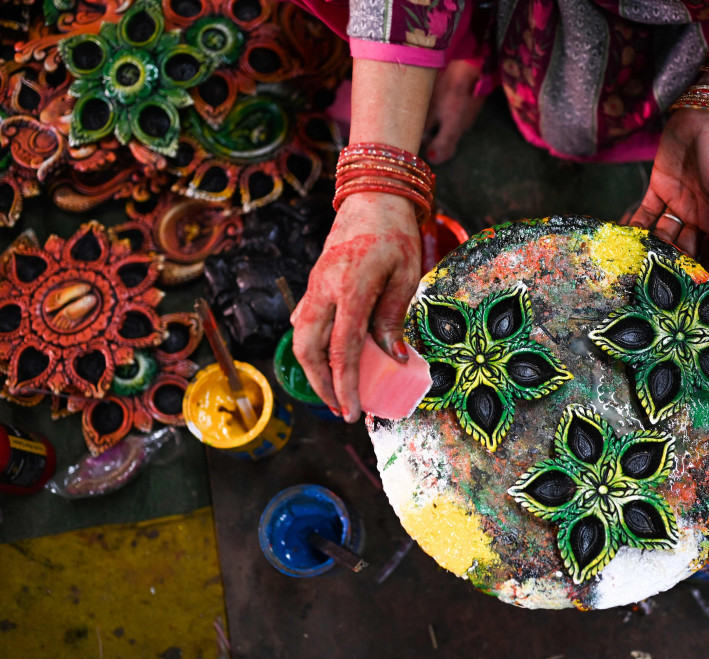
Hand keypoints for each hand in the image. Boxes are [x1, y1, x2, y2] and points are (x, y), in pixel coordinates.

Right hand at [290, 192, 420, 421]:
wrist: (372, 194)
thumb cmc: (395, 231)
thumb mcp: (406, 274)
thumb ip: (394, 317)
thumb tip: (394, 359)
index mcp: (350, 288)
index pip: (342, 349)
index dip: (345, 386)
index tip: (353, 412)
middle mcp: (324, 289)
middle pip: (307, 349)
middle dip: (321, 385)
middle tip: (342, 408)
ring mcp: (314, 285)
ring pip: (301, 337)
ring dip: (314, 369)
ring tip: (336, 389)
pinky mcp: (314, 283)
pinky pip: (305, 322)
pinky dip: (313, 346)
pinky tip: (329, 358)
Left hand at [630, 108, 708, 271]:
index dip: (700, 270)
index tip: (690, 290)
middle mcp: (698, 215)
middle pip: (683, 246)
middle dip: (672, 262)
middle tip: (657, 281)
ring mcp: (677, 202)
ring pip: (662, 233)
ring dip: (651, 247)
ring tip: (638, 265)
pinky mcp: (658, 188)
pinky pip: (645, 212)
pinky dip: (636, 226)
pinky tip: (626, 240)